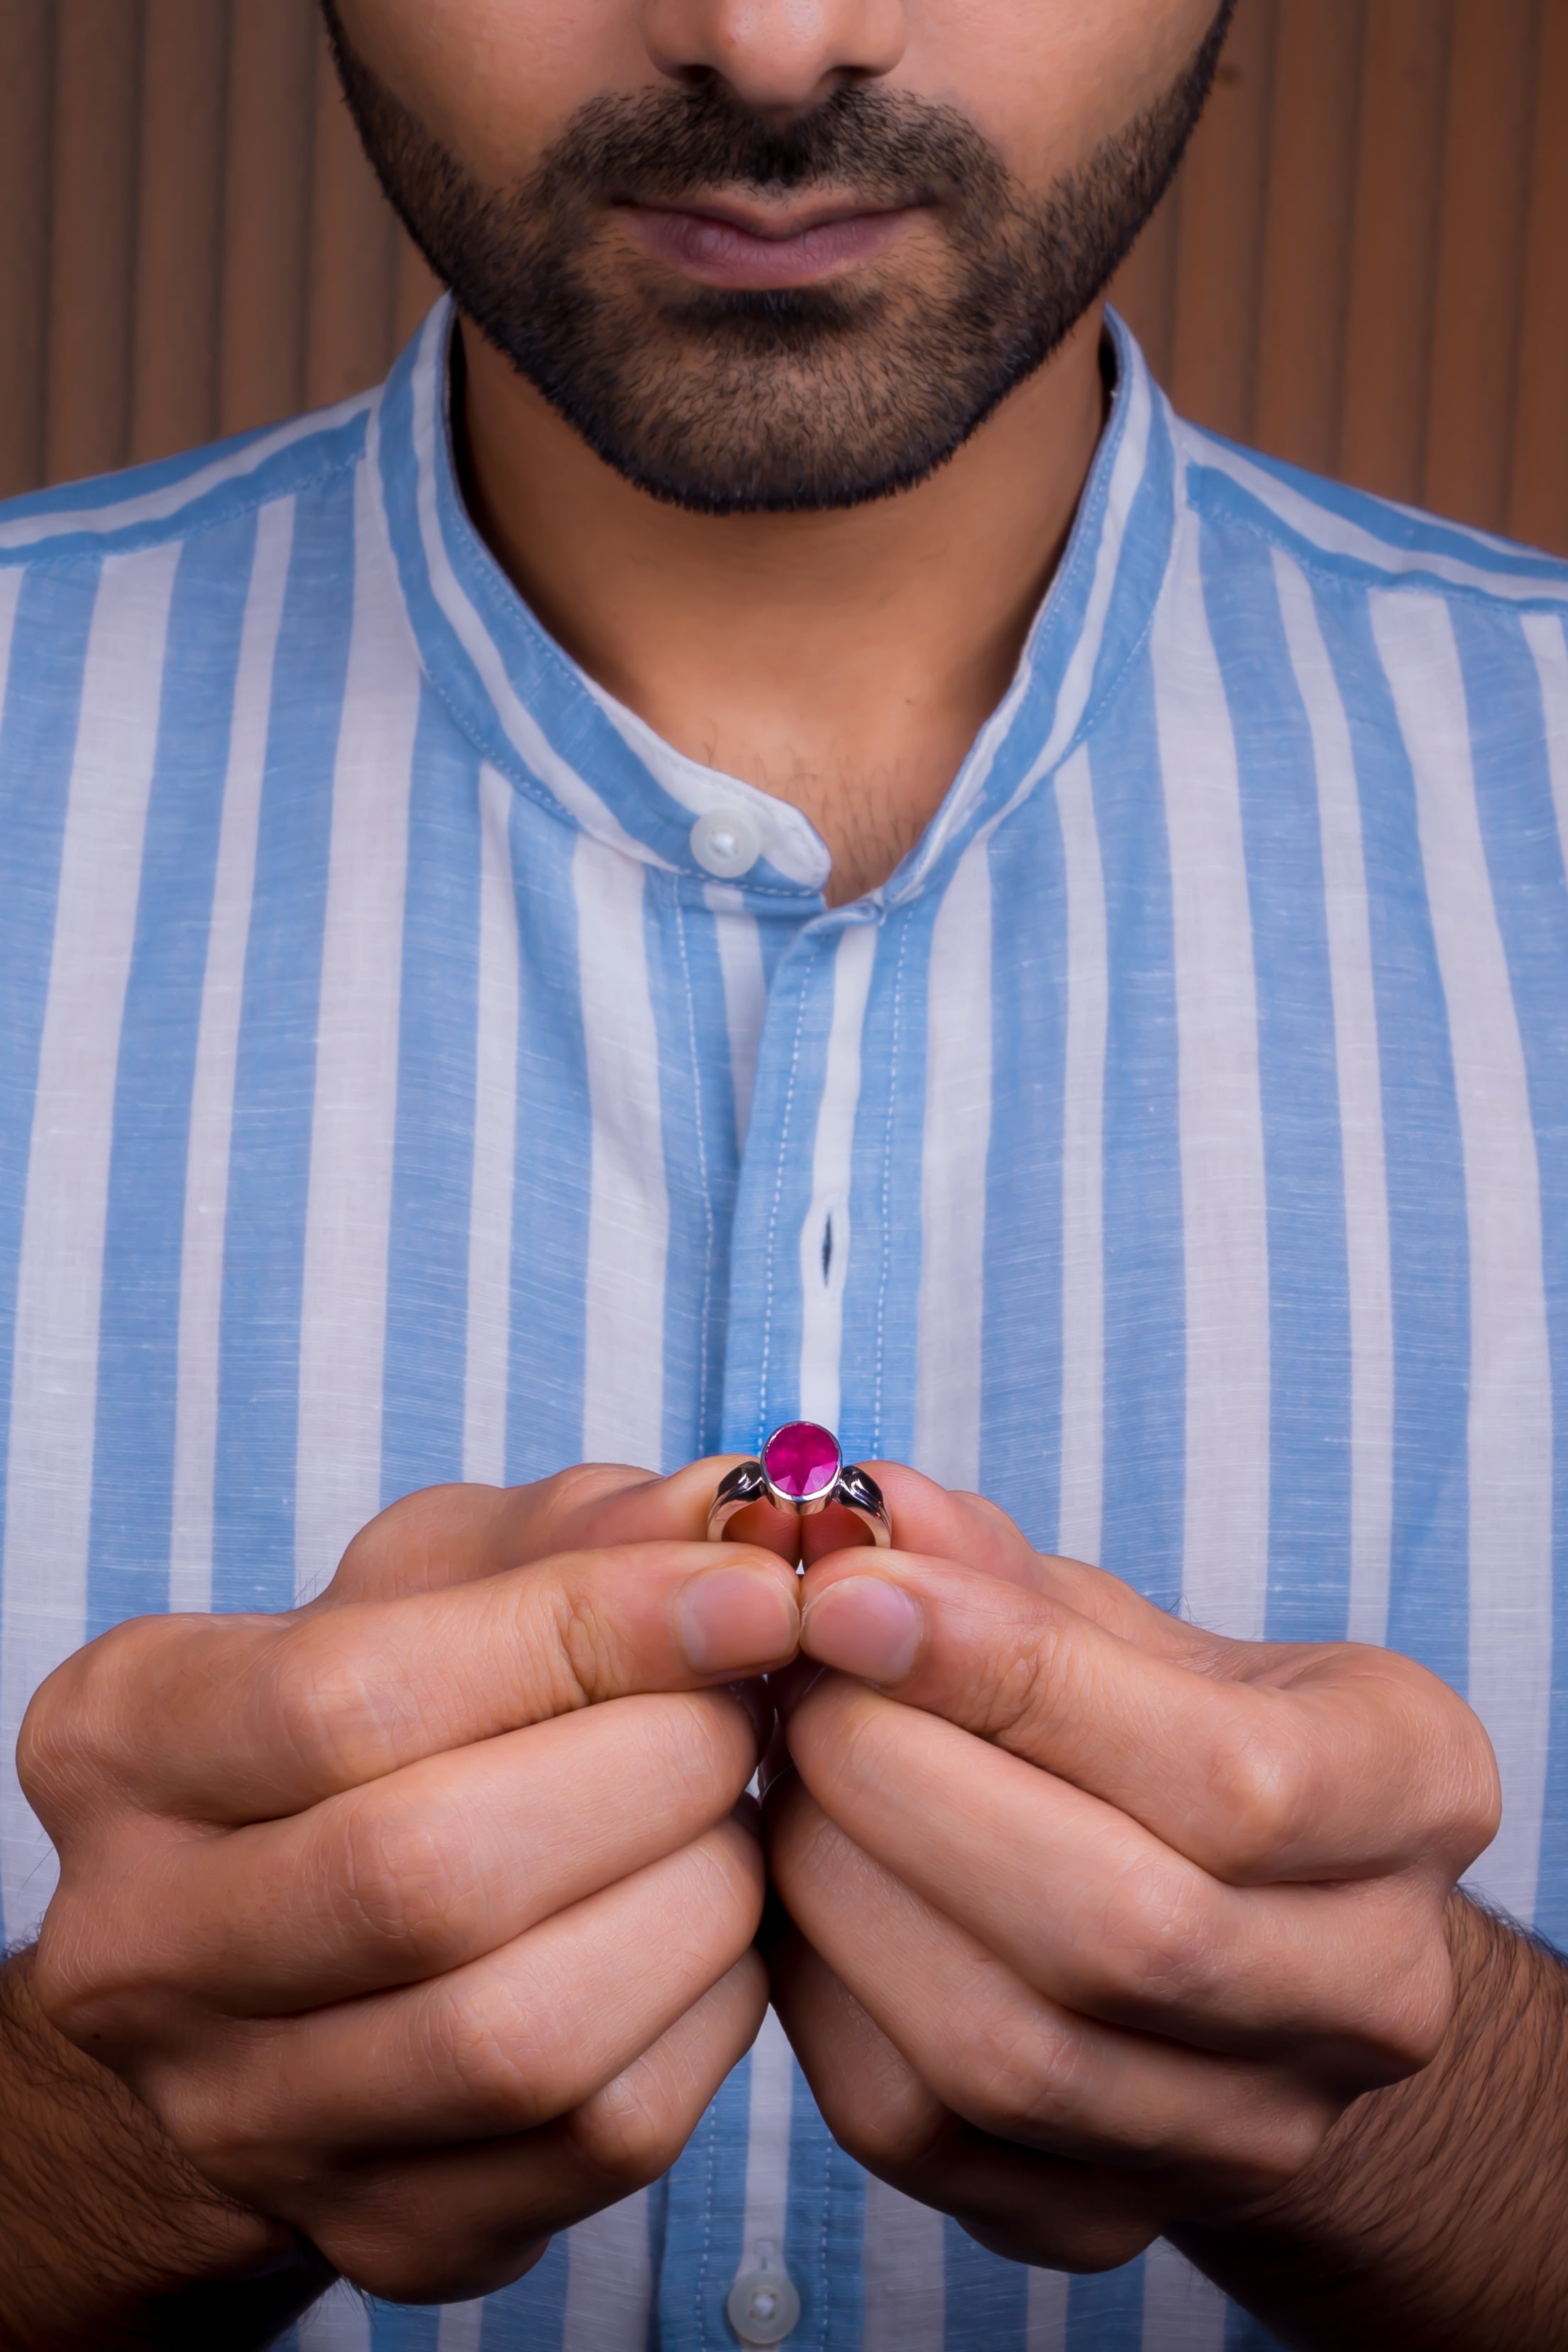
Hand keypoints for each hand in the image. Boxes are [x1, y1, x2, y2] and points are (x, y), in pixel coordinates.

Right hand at [18, 1465, 800, 2305]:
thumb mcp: (443, 1577)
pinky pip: (600, 2141)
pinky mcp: (381, 2231)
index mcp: (124, 1741)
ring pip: (521, 2035)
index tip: (750, 1596)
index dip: (586, 1633)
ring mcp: (246, 2117)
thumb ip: (580, 1531)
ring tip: (736, 1817)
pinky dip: (707, 2016)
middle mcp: (140, 1947)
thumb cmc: (379, 1715)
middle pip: (428, 1875)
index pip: (351, 1694)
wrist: (292, 1948)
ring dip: (696, 1900)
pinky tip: (716, 1932)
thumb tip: (738, 1521)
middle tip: (748, 1710)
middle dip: (654, 1770)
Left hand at [766, 1471, 1500, 2270]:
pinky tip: (801, 1886)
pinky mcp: (1103, 2216)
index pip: (1222, 1772)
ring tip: (788, 1775)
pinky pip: (920, 2131)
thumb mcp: (1127, 1624)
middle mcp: (1373, 1991)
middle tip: (797, 1684)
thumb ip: (998, 1569)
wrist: (1236, 1930)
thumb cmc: (1172, 1737)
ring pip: (1003, 2051)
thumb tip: (864, 1506)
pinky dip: (823, 1992)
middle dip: (903, 1782)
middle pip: (1117, 1930)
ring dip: (844, 1885)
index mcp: (1413, 1795)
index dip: (1002, 1674)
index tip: (843, 1594)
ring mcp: (1250, 2132)